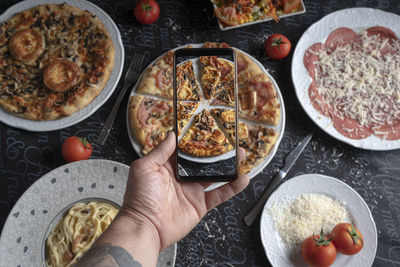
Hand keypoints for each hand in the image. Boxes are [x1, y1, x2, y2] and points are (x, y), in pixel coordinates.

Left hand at [120, 132, 248, 249]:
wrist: (145, 227)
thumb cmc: (139, 199)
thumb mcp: (145, 168)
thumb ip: (160, 151)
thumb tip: (171, 135)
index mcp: (167, 166)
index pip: (185, 149)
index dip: (197, 140)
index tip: (208, 129)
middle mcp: (181, 177)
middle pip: (203, 161)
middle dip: (217, 151)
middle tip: (229, 141)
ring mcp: (192, 191)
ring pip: (215, 175)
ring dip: (228, 166)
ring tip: (240, 155)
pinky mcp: (200, 204)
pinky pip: (219, 194)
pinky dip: (232, 187)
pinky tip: (242, 178)